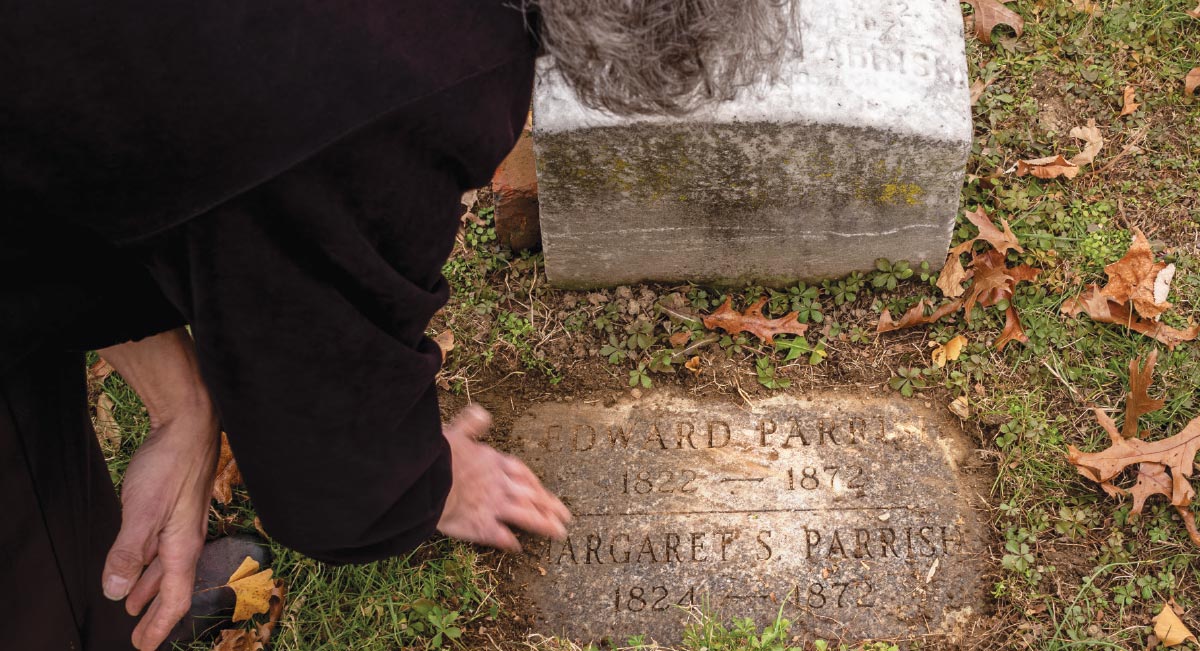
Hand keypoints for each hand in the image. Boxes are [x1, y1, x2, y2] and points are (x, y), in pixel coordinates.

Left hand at [102, 409, 218, 649]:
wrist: (188, 425)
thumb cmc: (170, 465)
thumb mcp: (141, 510)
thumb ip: (128, 552)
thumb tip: (116, 592)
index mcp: (182, 547)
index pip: (175, 599)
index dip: (160, 626)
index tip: (143, 646)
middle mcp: (186, 540)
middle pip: (173, 588)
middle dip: (156, 616)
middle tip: (140, 638)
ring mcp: (181, 525)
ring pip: (166, 569)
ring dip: (150, 591)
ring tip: (135, 609)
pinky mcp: (173, 510)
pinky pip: (161, 550)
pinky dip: (149, 567)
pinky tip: (138, 563)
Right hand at [436, 405, 570, 550]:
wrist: (430, 477)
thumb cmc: (440, 454)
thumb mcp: (457, 431)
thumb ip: (471, 424)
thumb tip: (481, 413)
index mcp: (495, 462)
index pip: (522, 474)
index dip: (536, 484)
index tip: (546, 493)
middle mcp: (500, 485)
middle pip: (531, 496)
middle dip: (548, 506)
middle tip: (565, 516)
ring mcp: (494, 506)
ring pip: (526, 515)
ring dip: (543, 524)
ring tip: (558, 532)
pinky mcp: (482, 525)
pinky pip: (501, 536)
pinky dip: (510, 542)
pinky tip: (517, 548)